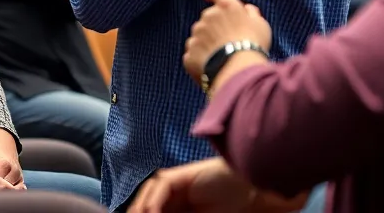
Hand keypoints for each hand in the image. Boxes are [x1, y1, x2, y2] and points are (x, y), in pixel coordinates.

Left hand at [130, 159, 305, 212]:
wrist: (247, 192)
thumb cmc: (227, 208)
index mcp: (173, 207)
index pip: (148, 210)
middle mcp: (170, 194)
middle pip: (144, 202)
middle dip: (137, 212)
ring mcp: (174, 183)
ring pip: (148, 193)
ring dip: (142, 208)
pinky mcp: (180, 175)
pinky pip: (160, 185)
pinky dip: (154, 201)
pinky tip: (153, 212)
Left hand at [183, 0, 271, 83]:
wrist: (238, 71)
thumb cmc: (253, 47)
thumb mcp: (261, 26)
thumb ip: (252, 14)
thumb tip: (247, 9)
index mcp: (226, 7)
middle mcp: (208, 17)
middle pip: (208, 18)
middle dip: (215, 27)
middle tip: (229, 43)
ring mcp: (196, 36)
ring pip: (199, 37)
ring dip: (208, 44)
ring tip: (224, 59)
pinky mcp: (189, 54)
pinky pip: (193, 55)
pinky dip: (201, 60)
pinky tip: (213, 68)